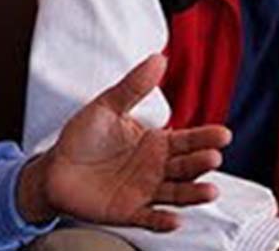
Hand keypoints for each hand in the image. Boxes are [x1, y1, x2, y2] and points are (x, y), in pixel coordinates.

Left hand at [18, 54, 232, 230]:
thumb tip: (159, 58)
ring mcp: (145, 191)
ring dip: (193, 194)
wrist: (55, 168)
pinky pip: (150, 218)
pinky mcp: (129, 211)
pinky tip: (174, 220)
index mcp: (156, 143)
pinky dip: (163, 221)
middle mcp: (156, 168)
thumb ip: (133, 86)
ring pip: (176, 194)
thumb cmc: (83, 137)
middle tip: (214, 156)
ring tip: (210, 190)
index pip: (187, 140)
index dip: (206, 137)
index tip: (224, 134)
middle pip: (186, 167)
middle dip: (201, 162)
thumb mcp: (107, 106)